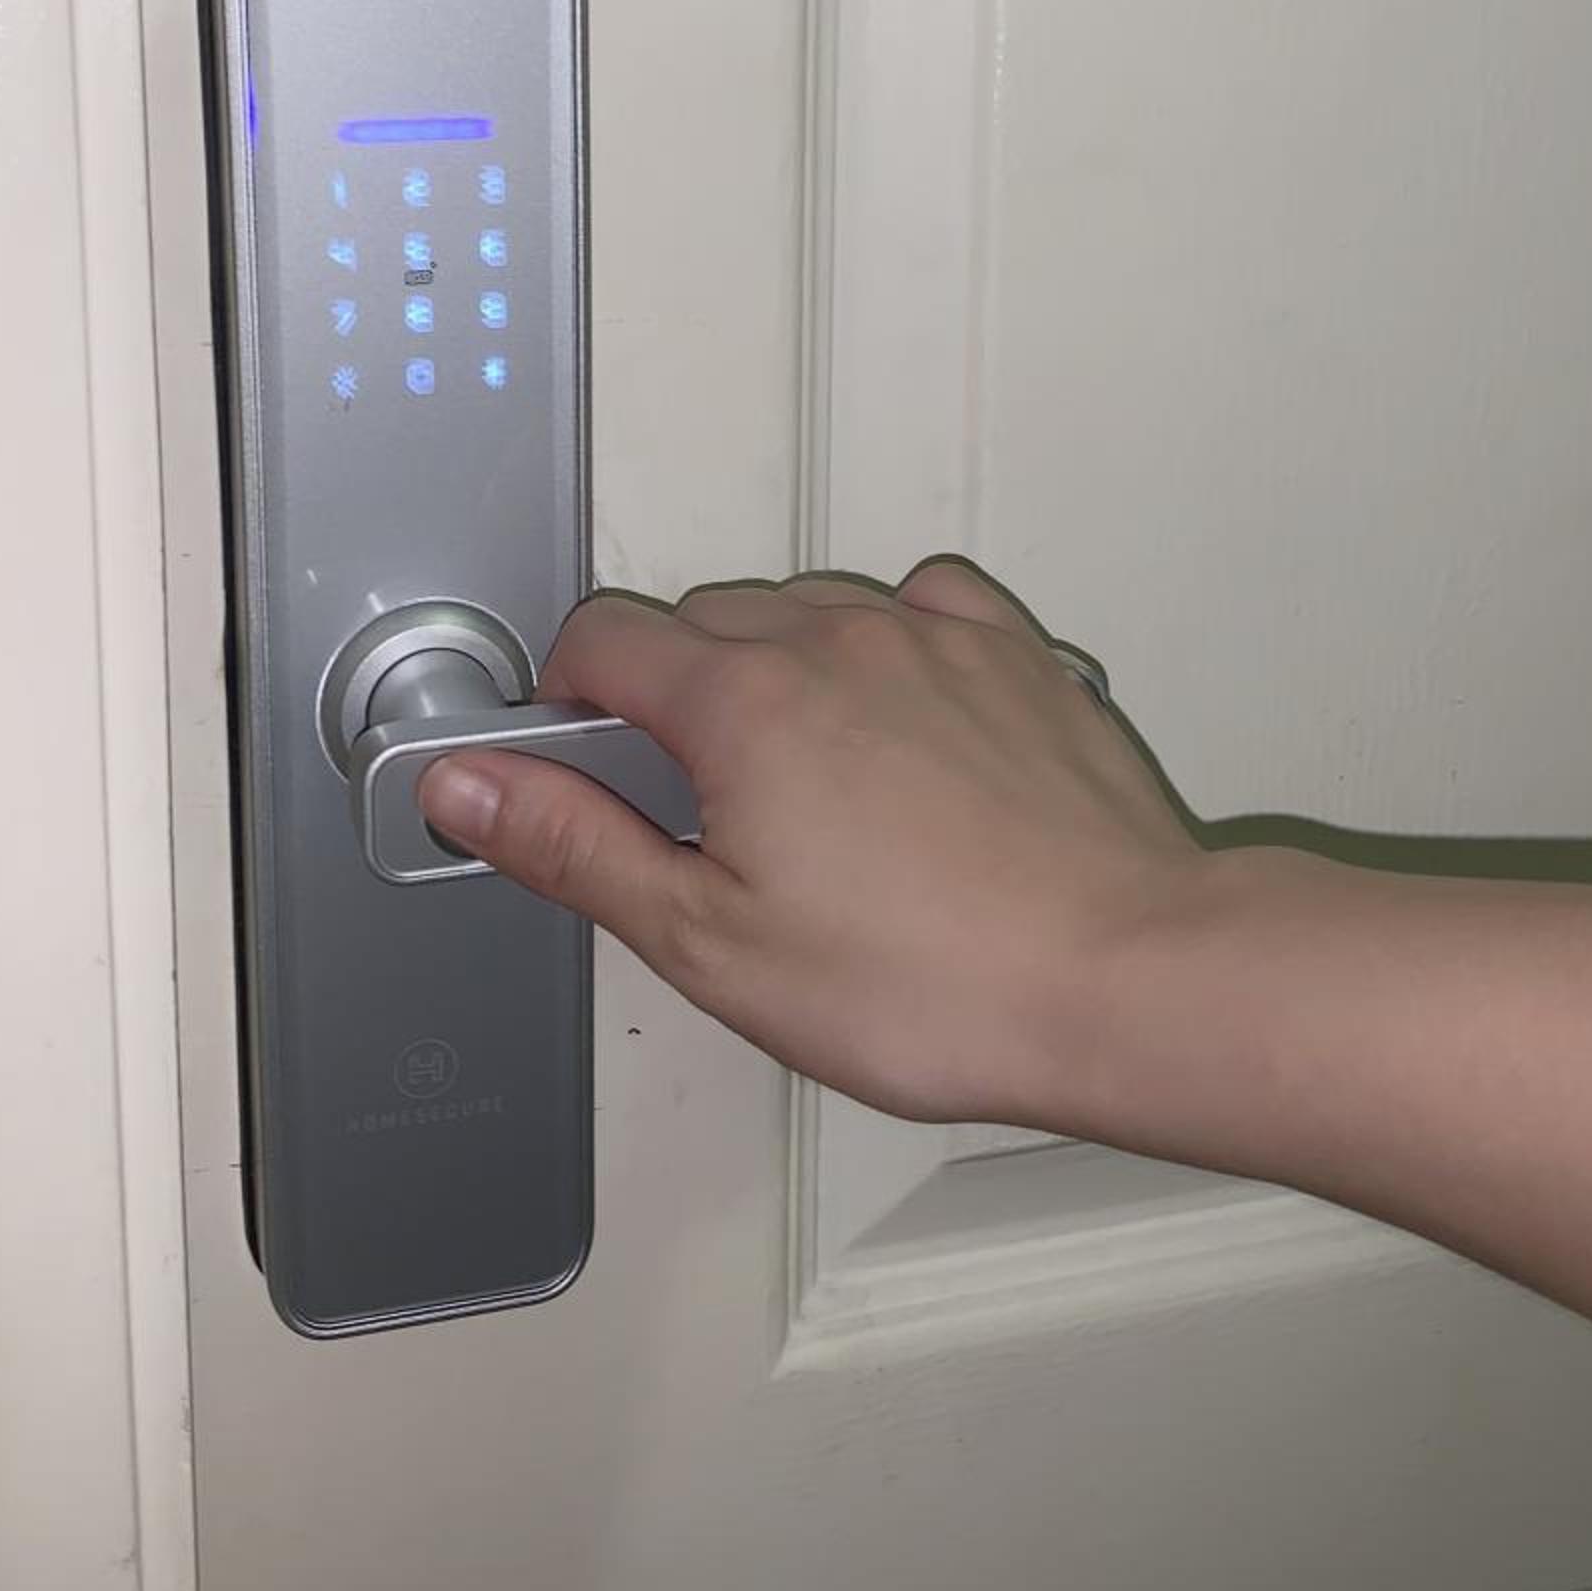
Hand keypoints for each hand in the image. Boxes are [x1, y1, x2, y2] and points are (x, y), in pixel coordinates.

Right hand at [419, 558, 1206, 1129]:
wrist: (1123, 979)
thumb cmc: (932, 983)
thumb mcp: (711, 942)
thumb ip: (575, 845)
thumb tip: (468, 783)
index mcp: (743, 701)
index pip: (603, 639)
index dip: (561, 697)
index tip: (567, 761)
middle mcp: (835, 638)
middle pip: (701, 621)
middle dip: (665, 693)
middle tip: (684, 809)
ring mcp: (934, 638)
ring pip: (806, 609)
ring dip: (772, 671)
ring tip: (797, 788)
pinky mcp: (1015, 658)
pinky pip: (919, 607)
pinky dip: (884, 646)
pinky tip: (893, 726)